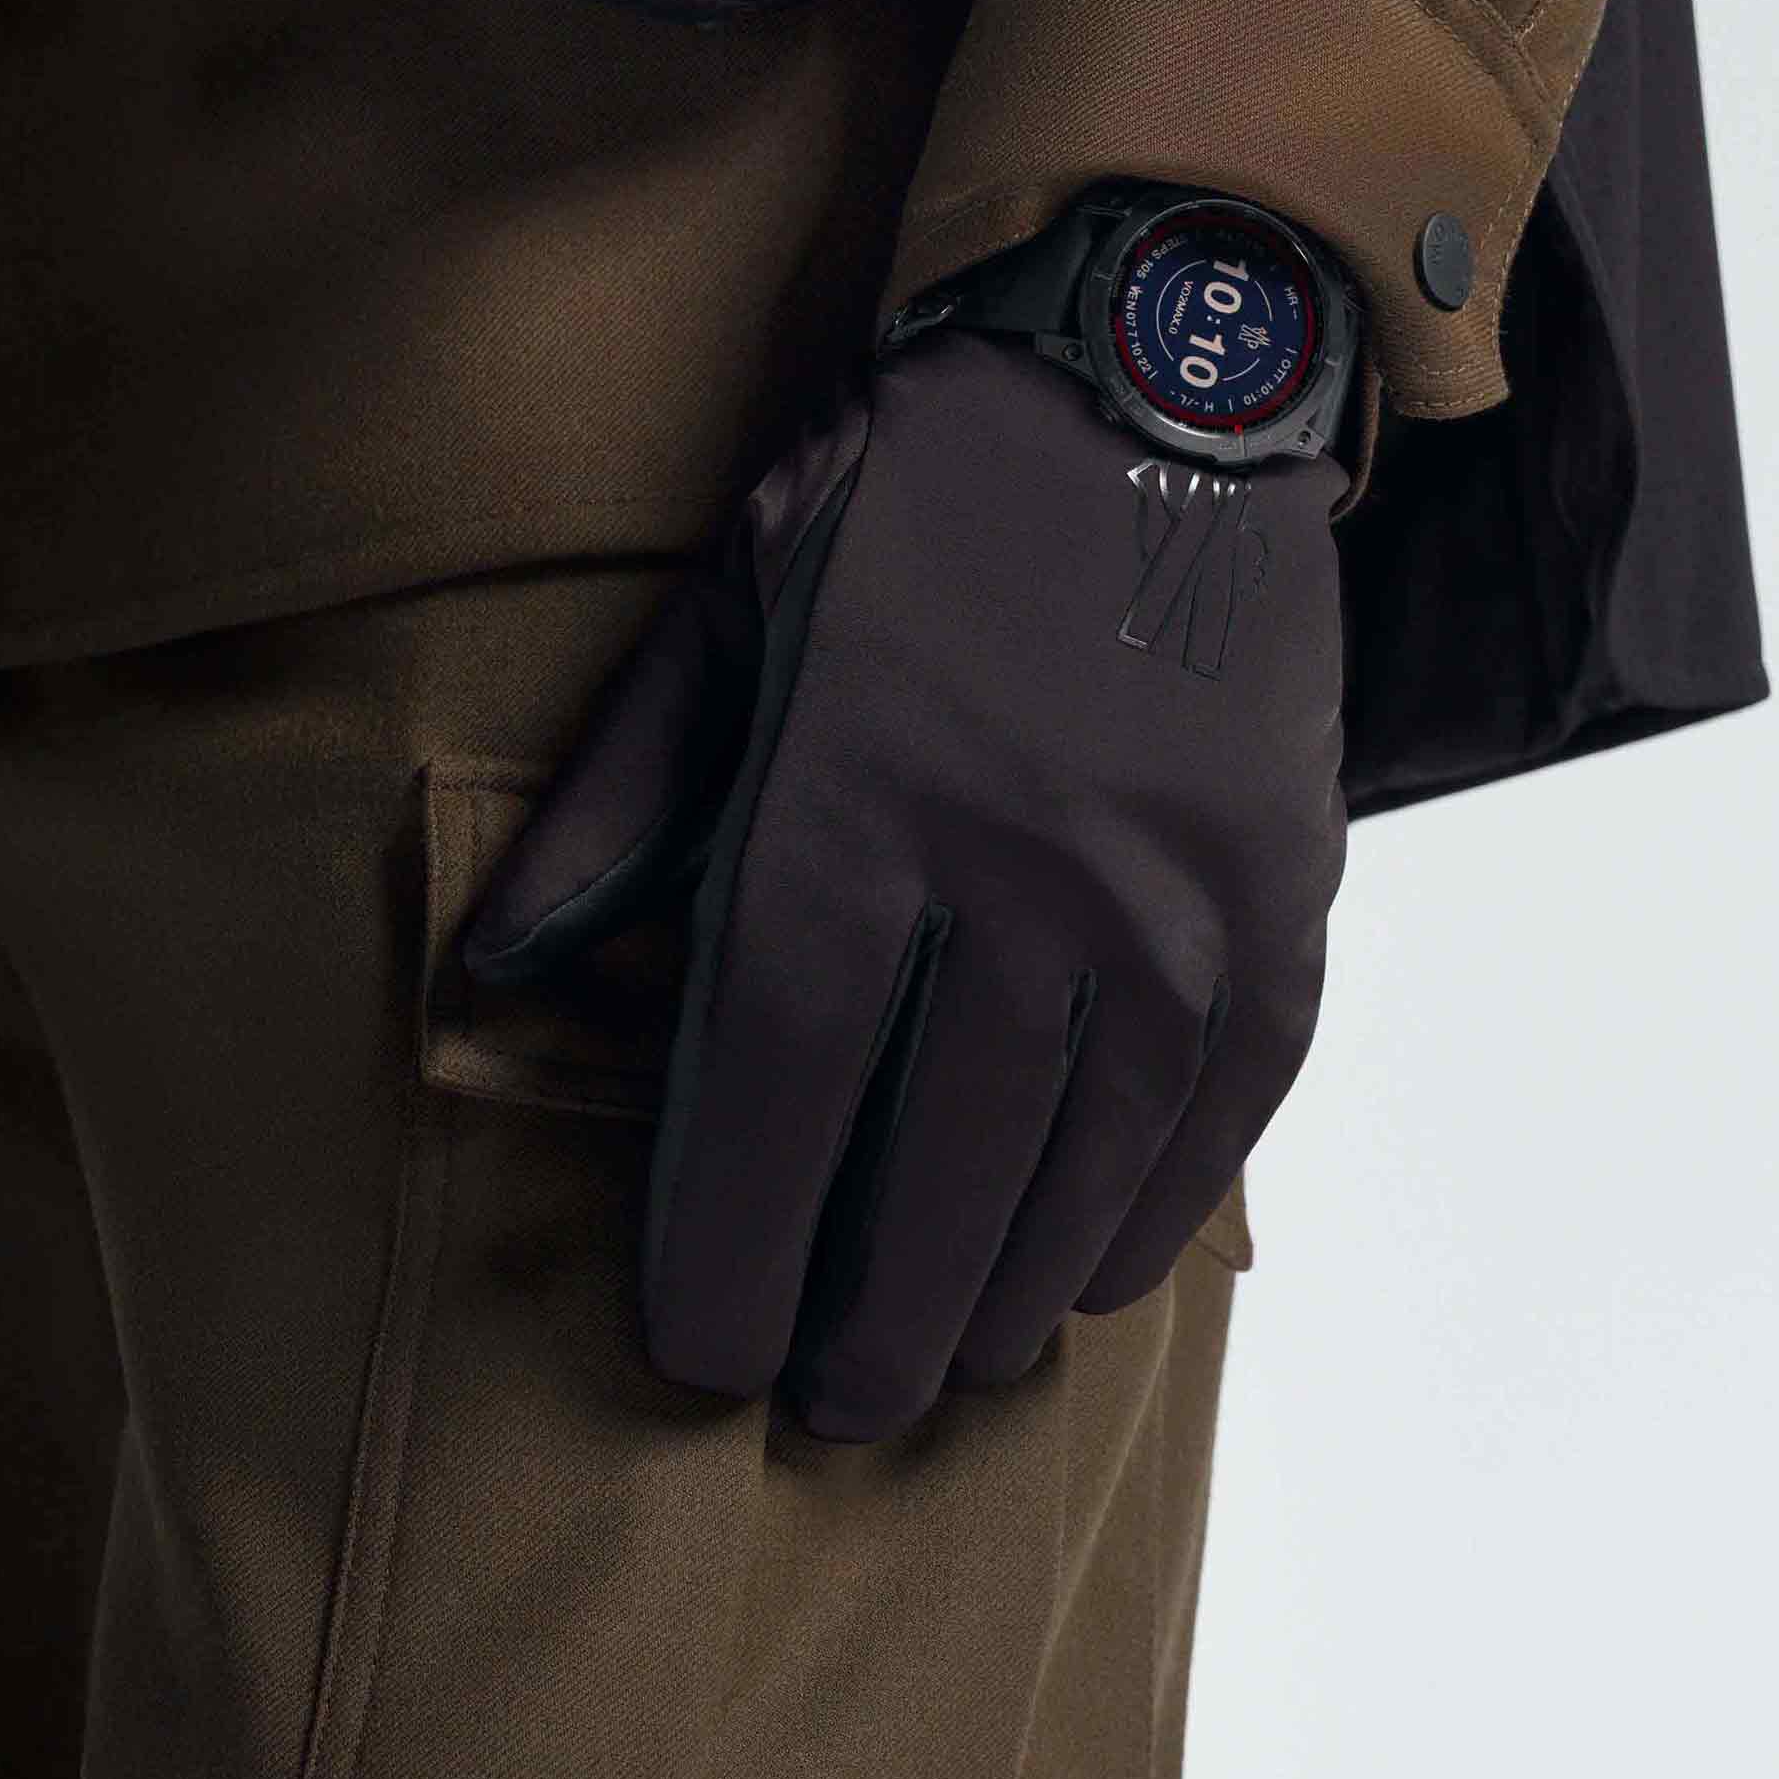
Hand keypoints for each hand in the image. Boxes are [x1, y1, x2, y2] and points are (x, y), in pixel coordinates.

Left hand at [468, 329, 1346, 1439]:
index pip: (773, 1105)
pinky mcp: (1282, 909)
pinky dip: (1146, 1218)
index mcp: (849, 817)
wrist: (1155, 382)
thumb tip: (496, 973)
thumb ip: (615, 809)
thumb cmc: (912, 504)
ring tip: (947, 1356)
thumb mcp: (724, 615)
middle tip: (830, 1396)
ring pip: (1074, 1179)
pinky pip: (1213, 1123)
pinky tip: (1087, 1272)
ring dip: (1003, 1296)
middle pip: (928, 1182)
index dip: (734, 1255)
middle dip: (868, 1322)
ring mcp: (1170, 912)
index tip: (705, 1350)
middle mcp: (1019, 889)